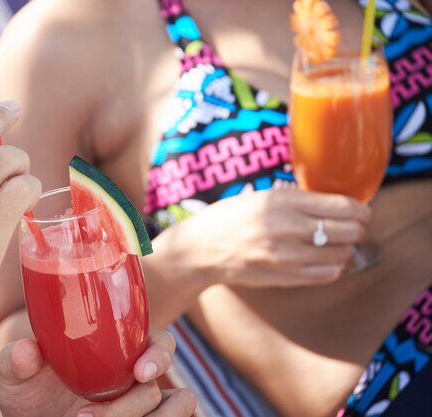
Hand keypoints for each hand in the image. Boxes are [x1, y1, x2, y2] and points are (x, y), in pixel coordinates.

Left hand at [0, 330, 195, 416]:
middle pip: (158, 390)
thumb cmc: (28, 393)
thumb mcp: (16, 376)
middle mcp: (137, 382)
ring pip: (173, 413)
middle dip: (126, 408)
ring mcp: (141, 411)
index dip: (160, 356)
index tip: (140, 372)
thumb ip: (16, 360)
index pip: (161, 344)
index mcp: (120, 353)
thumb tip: (25, 350)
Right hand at [155, 188, 370, 287]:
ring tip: (337, 243)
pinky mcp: (284, 277)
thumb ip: (295, 199)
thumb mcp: (260, 196)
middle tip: (354, 226)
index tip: (362, 210)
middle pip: (348, 230)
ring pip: (341, 254)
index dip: (361, 209)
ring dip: (345, 248)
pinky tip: (325, 260)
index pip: (342, 205)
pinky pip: (327, 274)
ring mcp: (287, 256)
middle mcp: (287, 227)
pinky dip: (334, 267)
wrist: (201, 250)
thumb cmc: (229, 218)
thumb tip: (333, 203)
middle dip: (358, 228)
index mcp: (282, 201)